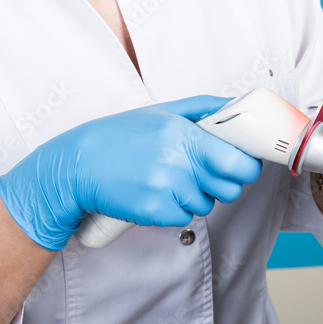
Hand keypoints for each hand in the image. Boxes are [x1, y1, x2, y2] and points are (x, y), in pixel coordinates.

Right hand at [0, 96, 262, 249]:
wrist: (77, 166)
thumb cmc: (120, 137)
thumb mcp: (161, 112)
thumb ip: (203, 108)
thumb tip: (237, 106)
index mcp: (183, 134)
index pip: (238, 161)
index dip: (245, 166)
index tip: (240, 163)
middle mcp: (178, 162)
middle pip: (230, 189)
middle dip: (224, 184)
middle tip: (204, 173)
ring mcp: (166, 190)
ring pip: (206, 204)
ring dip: (196, 196)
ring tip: (170, 180)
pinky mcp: (154, 212)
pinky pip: (184, 218)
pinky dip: (175, 210)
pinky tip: (156, 194)